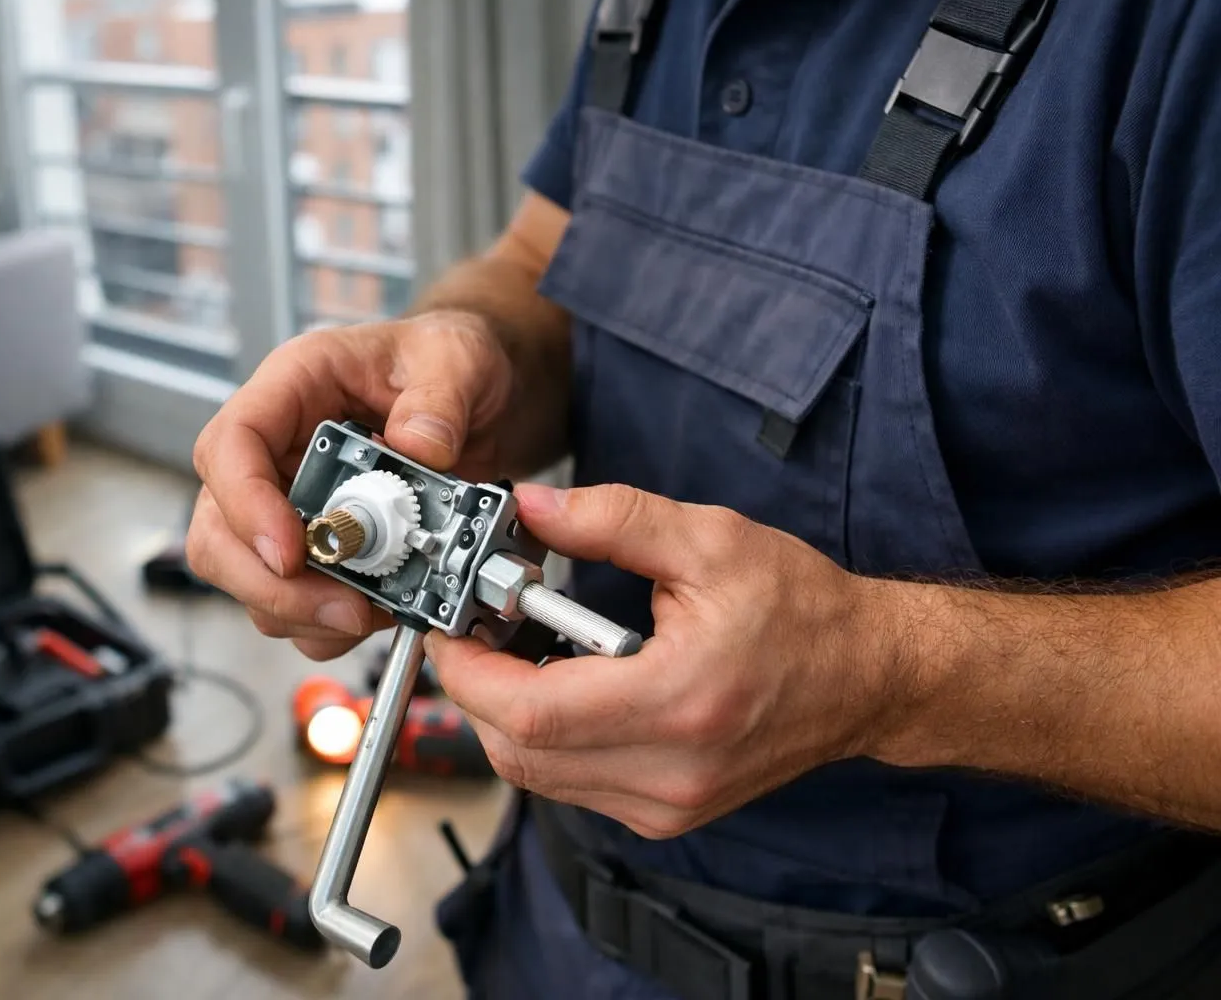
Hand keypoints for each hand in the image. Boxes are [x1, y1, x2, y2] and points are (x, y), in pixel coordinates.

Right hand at [188, 312, 522, 659]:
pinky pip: (296, 603)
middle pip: (218, 529)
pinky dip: (330, 624)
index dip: (244, 505)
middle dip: (270, 583)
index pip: (229, 446)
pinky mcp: (316, 546)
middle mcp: (276, 451)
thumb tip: (420, 447)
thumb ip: (440, 398)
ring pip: (250, 577)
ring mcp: (289, 503)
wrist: (475, 398)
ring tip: (372, 611)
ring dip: (303, 611)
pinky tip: (380, 611)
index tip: (289, 553)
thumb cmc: (446, 361)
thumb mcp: (456, 359)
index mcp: (292, 389)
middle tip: (342, 608)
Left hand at [425, 483, 905, 838]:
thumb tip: (530, 507)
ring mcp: (668, 804)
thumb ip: (612, 519)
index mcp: (679, 702)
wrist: (868, 676)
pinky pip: (571, 785)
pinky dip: (546, 738)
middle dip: (477, 689)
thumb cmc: (803, 610)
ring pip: (538, 775)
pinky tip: (561, 685)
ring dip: (507, 715)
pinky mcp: (666, 814)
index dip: (470, 671)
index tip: (453, 626)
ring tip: (519, 650)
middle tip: (476, 629)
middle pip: (520, 752)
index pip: (531, 713)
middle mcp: (671, 771)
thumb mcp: (709, 539)